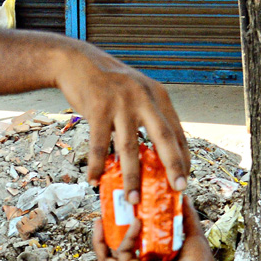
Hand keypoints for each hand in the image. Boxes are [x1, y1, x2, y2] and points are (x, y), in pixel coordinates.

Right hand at [55, 45, 189, 203]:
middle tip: (178, 189)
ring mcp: (120, 103)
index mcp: (157, 96)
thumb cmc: (107, 83)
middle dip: (173, 166)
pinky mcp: (98, 109)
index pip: (176, 131)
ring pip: (130, 148)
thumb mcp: (136, 90)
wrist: (76, 61)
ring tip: (133, 199)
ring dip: (132, 177)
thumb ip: (149, 113)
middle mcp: (143, 98)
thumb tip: (157, 149)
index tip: (185, 179)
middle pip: (163, 138)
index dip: (182, 157)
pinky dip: (97, 165)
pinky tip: (94, 180)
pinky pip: (99, 145)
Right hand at [93, 197, 222, 260]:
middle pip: (109, 251)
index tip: (116, 212)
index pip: (124, 245)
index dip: (117, 229)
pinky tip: (136, 223)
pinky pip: (121, 254)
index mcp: (146, 260)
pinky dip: (127, 237)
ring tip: (100, 220)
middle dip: (102, 234)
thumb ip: (185, 215)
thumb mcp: (190, 232)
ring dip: (100, 238)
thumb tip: (184, 196)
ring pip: (105, 257)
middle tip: (102, 214)